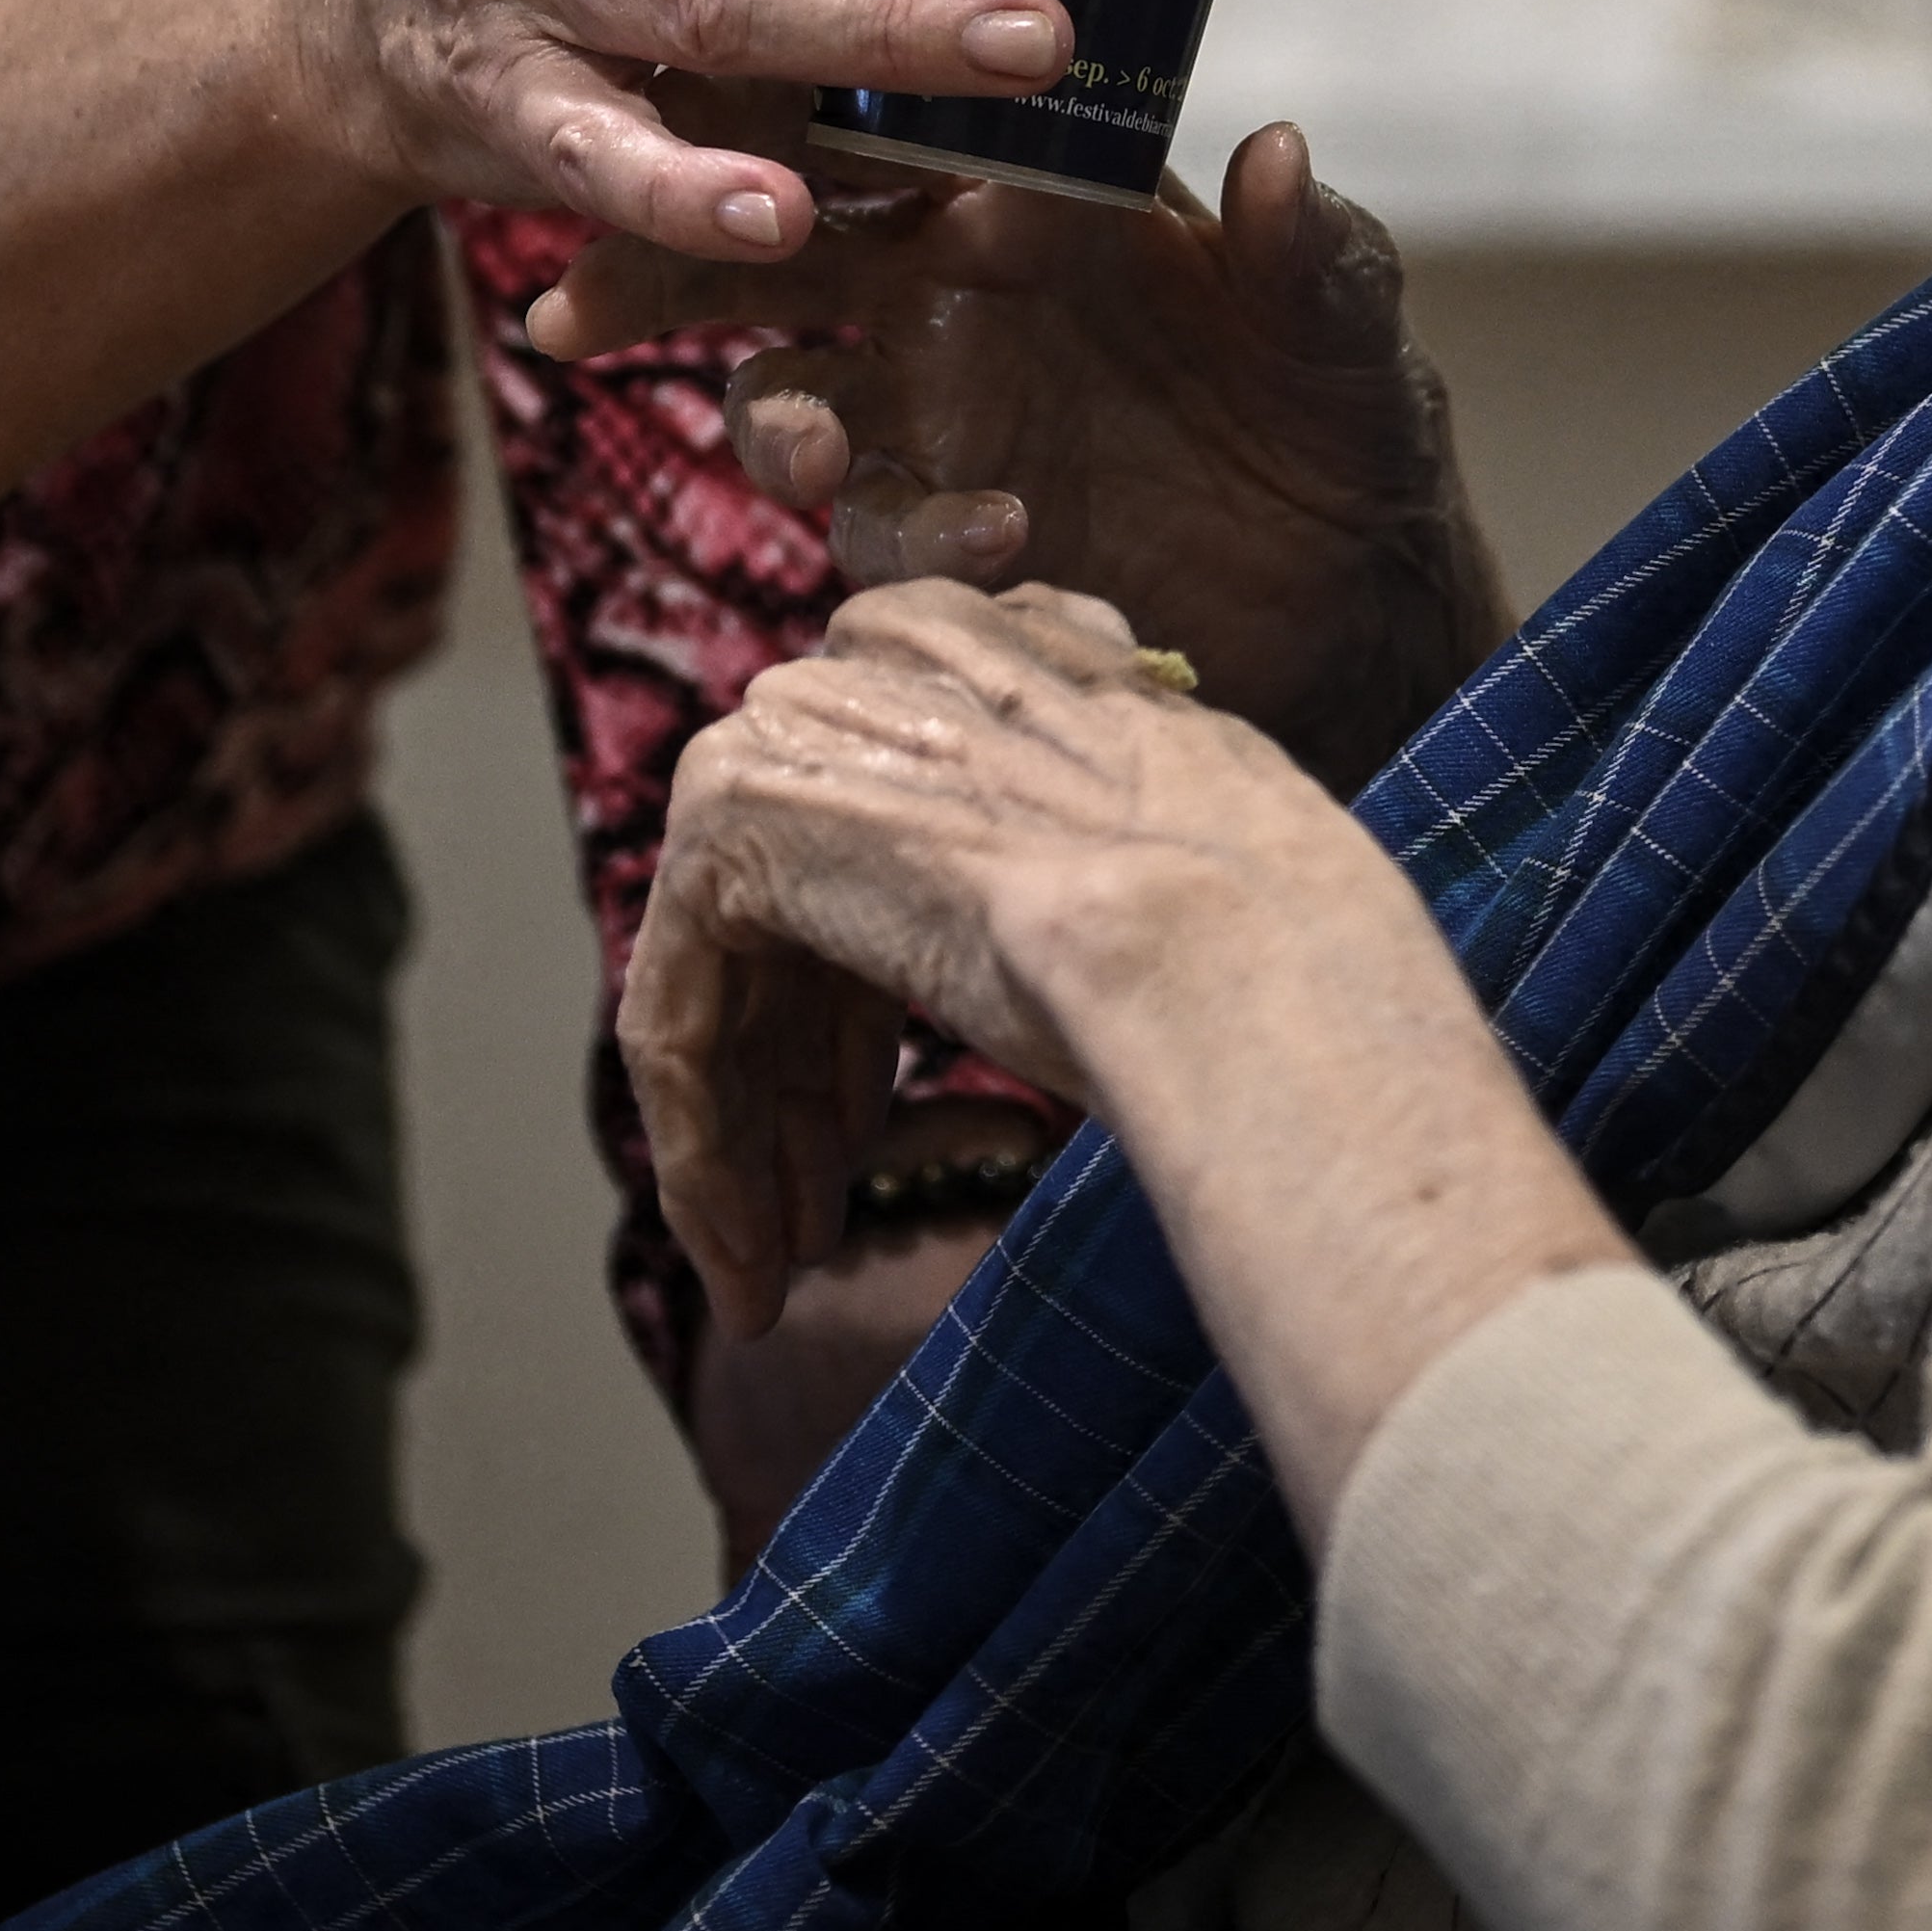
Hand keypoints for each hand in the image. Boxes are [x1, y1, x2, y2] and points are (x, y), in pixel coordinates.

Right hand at [541, 117, 1507, 790]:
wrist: (1361, 580)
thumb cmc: (1344, 403)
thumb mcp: (1341, 317)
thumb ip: (1306, 245)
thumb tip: (1278, 153)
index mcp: (1025, 196)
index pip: (875, 126)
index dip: (779, 115)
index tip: (693, 110)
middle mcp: (954, 296)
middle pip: (771, 260)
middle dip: (670, 271)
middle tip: (591, 302)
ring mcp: (943, 419)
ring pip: (795, 406)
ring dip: (782, 425)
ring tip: (817, 453)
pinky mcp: (959, 532)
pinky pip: (886, 535)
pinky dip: (917, 536)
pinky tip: (998, 534)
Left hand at [629, 578, 1377, 1340]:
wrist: (1219, 941)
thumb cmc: (1252, 936)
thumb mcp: (1162, 863)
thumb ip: (1067, 853)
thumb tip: (1039, 916)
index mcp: (984, 656)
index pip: (883, 841)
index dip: (865, 1012)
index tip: (878, 1131)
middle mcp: (871, 663)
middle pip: (799, 919)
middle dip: (803, 1089)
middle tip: (820, 1224)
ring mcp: (793, 729)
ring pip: (733, 977)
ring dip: (751, 1141)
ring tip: (779, 1274)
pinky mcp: (731, 822)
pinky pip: (679, 1014)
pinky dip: (701, 1149)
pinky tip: (742, 1267)